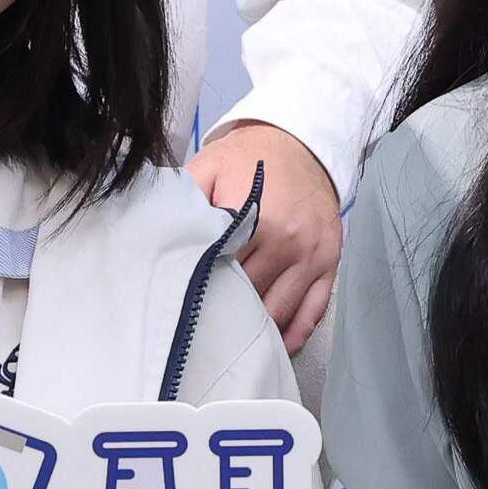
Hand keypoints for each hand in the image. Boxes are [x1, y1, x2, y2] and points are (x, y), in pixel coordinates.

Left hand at [190, 124, 340, 348]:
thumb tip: (157, 231)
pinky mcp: (330, 263)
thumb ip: (184, 198)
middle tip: (202, 328)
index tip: (186, 303)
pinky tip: (276, 344)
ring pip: (280, 310)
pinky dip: (296, 332)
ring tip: (231, 342)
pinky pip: (314, 310)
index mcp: (257, 220)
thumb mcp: (209, 166)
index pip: (224, 272)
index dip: (202, 290)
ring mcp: (312, 256)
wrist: (302, 144)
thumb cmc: (249, 159)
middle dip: (226, 311)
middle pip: (251, 295)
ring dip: (257, 328)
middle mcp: (288, 242)